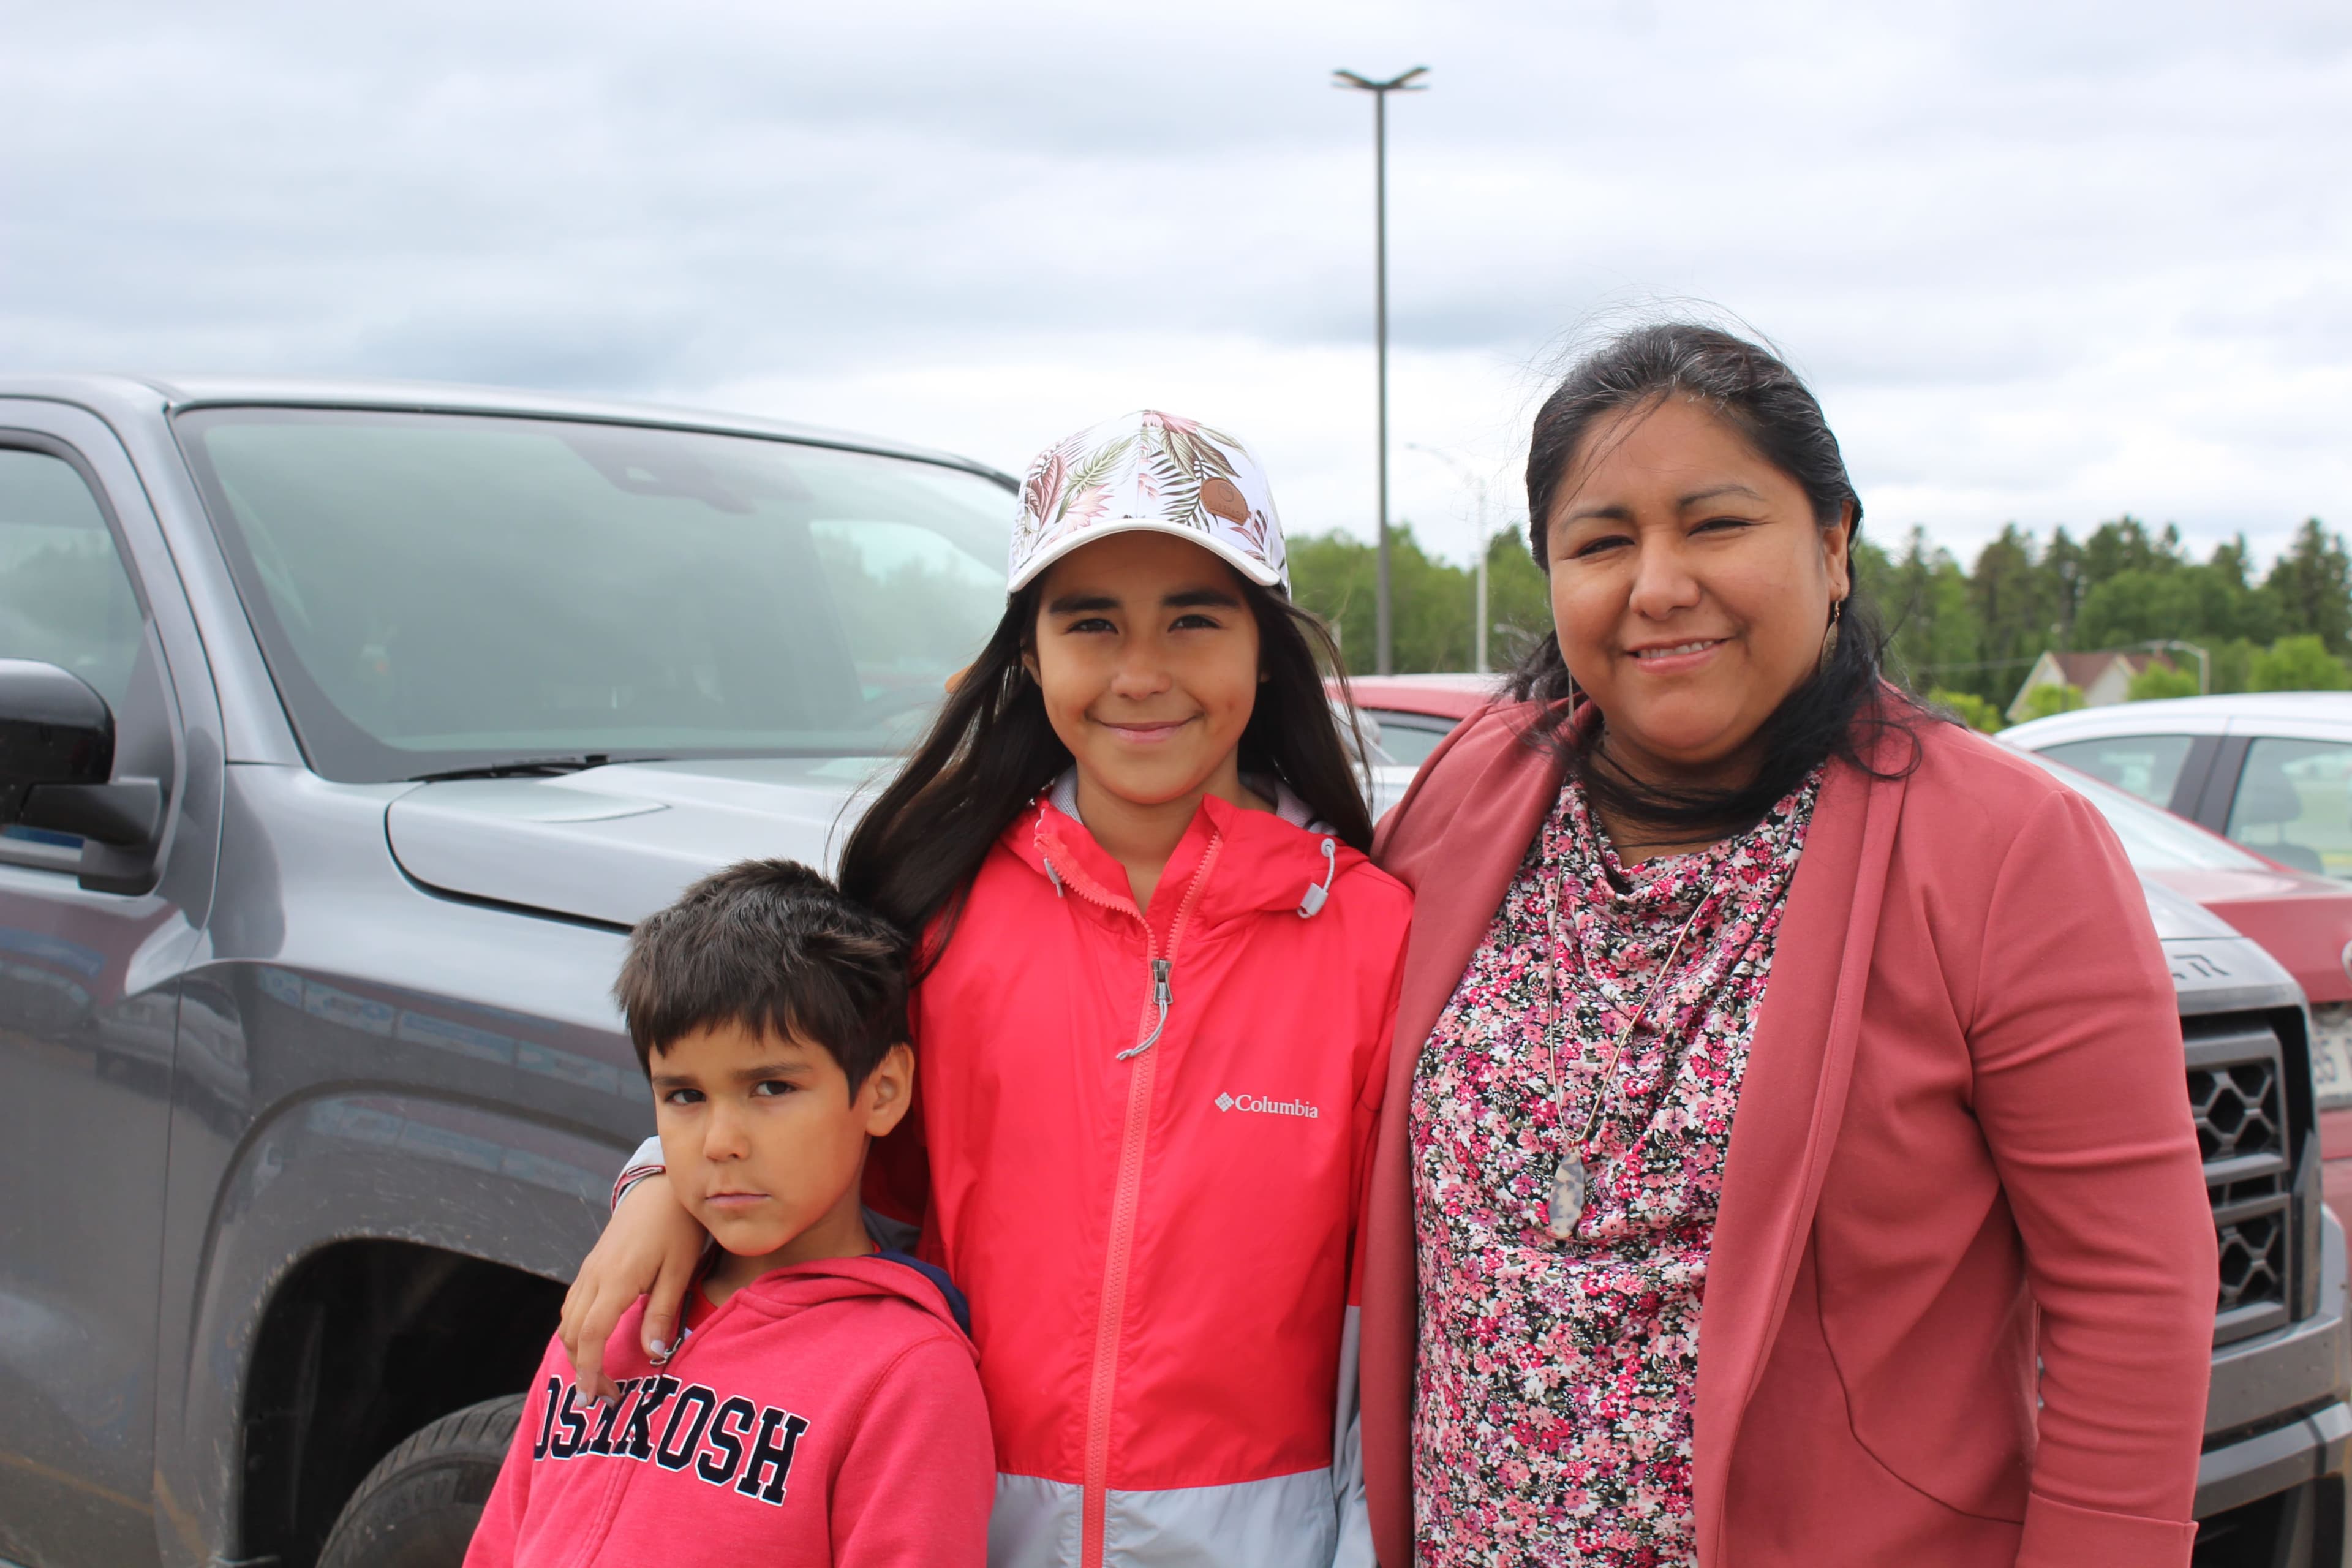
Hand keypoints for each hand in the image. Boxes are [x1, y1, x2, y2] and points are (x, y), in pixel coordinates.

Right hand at [558, 1173, 702, 1402]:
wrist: (661, 1187)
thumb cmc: (677, 1226)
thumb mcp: (678, 1271)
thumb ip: (662, 1313)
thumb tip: (652, 1354)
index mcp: (616, 1279)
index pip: (591, 1334)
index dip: (589, 1369)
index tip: (593, 1397)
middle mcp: (594, 1276)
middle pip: (572, 1333)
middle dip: (582, 1369)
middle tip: (606, 1395)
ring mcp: (589, 1270)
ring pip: (567, 1320)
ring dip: (577, 1352)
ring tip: (600, 1377)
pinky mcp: (592, 1267)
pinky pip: (573, 1305)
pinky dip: (577, 1331)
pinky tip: (594, 1344)